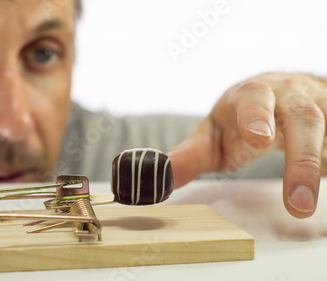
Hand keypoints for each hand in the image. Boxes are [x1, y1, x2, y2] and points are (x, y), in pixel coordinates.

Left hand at [168, 73, 326, 217]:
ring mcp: (317, 106)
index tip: (258, 139)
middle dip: (300, 156)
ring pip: (325, 128)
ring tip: (302, 207)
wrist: (281, 98)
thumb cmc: (240, 120)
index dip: (257, 116)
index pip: (254, 97)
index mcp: (251, 94)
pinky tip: (324, 189)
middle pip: (302, 116)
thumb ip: (189, 156)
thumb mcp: (213, 134)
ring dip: (314, 167)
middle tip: (296, 200)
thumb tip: (159, 178)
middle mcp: (288, 96)